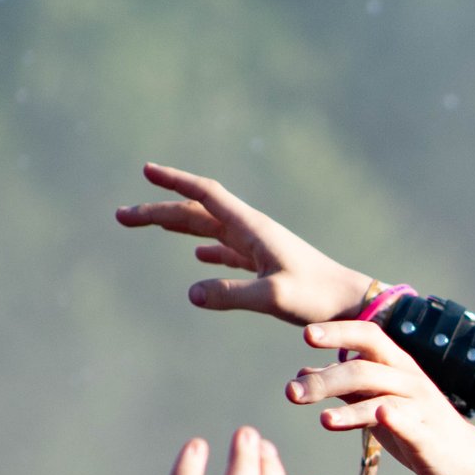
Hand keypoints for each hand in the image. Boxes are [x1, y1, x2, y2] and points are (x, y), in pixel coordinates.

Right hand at [118, 164, 378, 325]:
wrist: (353, 305)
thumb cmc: (319, 299)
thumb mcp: (273, 297)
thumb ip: (232, 294)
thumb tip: (190, 293)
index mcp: (253, 228)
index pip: (206, 195)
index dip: (175, 181)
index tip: (146, 169)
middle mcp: (252, 232)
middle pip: (197, 212)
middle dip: (158, 210)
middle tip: (120, 215)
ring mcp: (258, 248)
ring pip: (208, 229)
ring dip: (176, 225)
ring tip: (145, 224)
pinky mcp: (266, 265)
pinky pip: (227, 251)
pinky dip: (207, 249)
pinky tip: (196, 256)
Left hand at [288, 321, 474, 474]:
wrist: (470, 464)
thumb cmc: (417, 431)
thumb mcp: (376, 405)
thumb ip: (343, 388)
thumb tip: (302, 371)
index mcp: (396, 367)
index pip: (368, 336)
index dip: (338, 332)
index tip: (306, 335)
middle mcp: (410, 381)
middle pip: (365, 368)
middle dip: (326, 380)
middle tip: (292, 393)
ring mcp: (421, 409)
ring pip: (382, 397)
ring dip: (350, 407)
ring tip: (322, 420)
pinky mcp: (428, 438)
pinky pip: (410, 424)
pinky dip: (395, 418)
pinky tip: (381, 417)